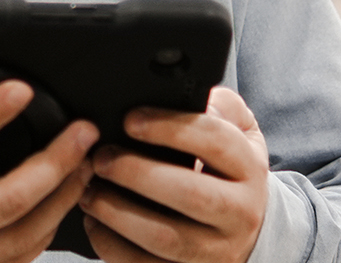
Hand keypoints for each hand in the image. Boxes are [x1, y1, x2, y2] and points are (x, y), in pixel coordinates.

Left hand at [79, 86, 267, 262]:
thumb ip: (219, 106)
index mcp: (249, 168)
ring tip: (89, 191)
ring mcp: (216, 250)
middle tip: (101, 157)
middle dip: (137, 174)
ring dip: (118, 213)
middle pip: (189, 194)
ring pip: (166, 238)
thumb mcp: (238, 131)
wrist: (251, 230)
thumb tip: (189, 94)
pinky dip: (114, 246)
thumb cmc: (229, 170)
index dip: (169, 128)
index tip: (129, 119)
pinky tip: (95, 222)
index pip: (214, 141)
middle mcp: (239, 212)